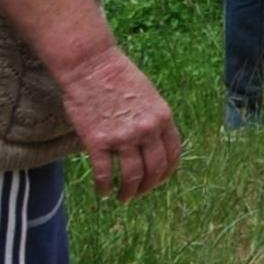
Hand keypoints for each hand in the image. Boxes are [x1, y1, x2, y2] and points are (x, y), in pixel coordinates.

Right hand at [55, 44, 181, 198]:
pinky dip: (105, 187)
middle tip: (139, 194)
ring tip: (123, 198)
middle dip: (148, 186)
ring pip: (132, 176)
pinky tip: (103, 192)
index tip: (158, 180)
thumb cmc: (118, 77)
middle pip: (154, 170)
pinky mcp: (97, 142)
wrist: (91, 65)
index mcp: (163, 118)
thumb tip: (153, 143)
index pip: (172, 154)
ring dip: (129, 192)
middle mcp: (146, 130)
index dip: (166, 173)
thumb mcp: (149, 96)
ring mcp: (122, 137)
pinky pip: (104, 174)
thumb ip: (153, 120)